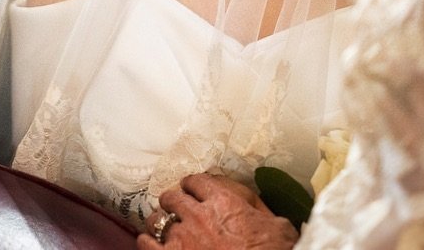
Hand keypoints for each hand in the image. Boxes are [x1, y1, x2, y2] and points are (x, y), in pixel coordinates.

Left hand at [136, 174, 297, 249]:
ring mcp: (181, 238)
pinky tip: (153, 244)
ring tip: (164, 229)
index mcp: (223, 202)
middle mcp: (197, 215)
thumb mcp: (277, 225)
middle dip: (173, 203)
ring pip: (155, 219)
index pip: (196, 181)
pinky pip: (145, 243)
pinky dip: (148, 242)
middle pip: (171, 197)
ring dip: (160, 223)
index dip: (193, 186)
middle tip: (177, 211)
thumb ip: (258, 208)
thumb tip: (252, 204)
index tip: (193, 192)